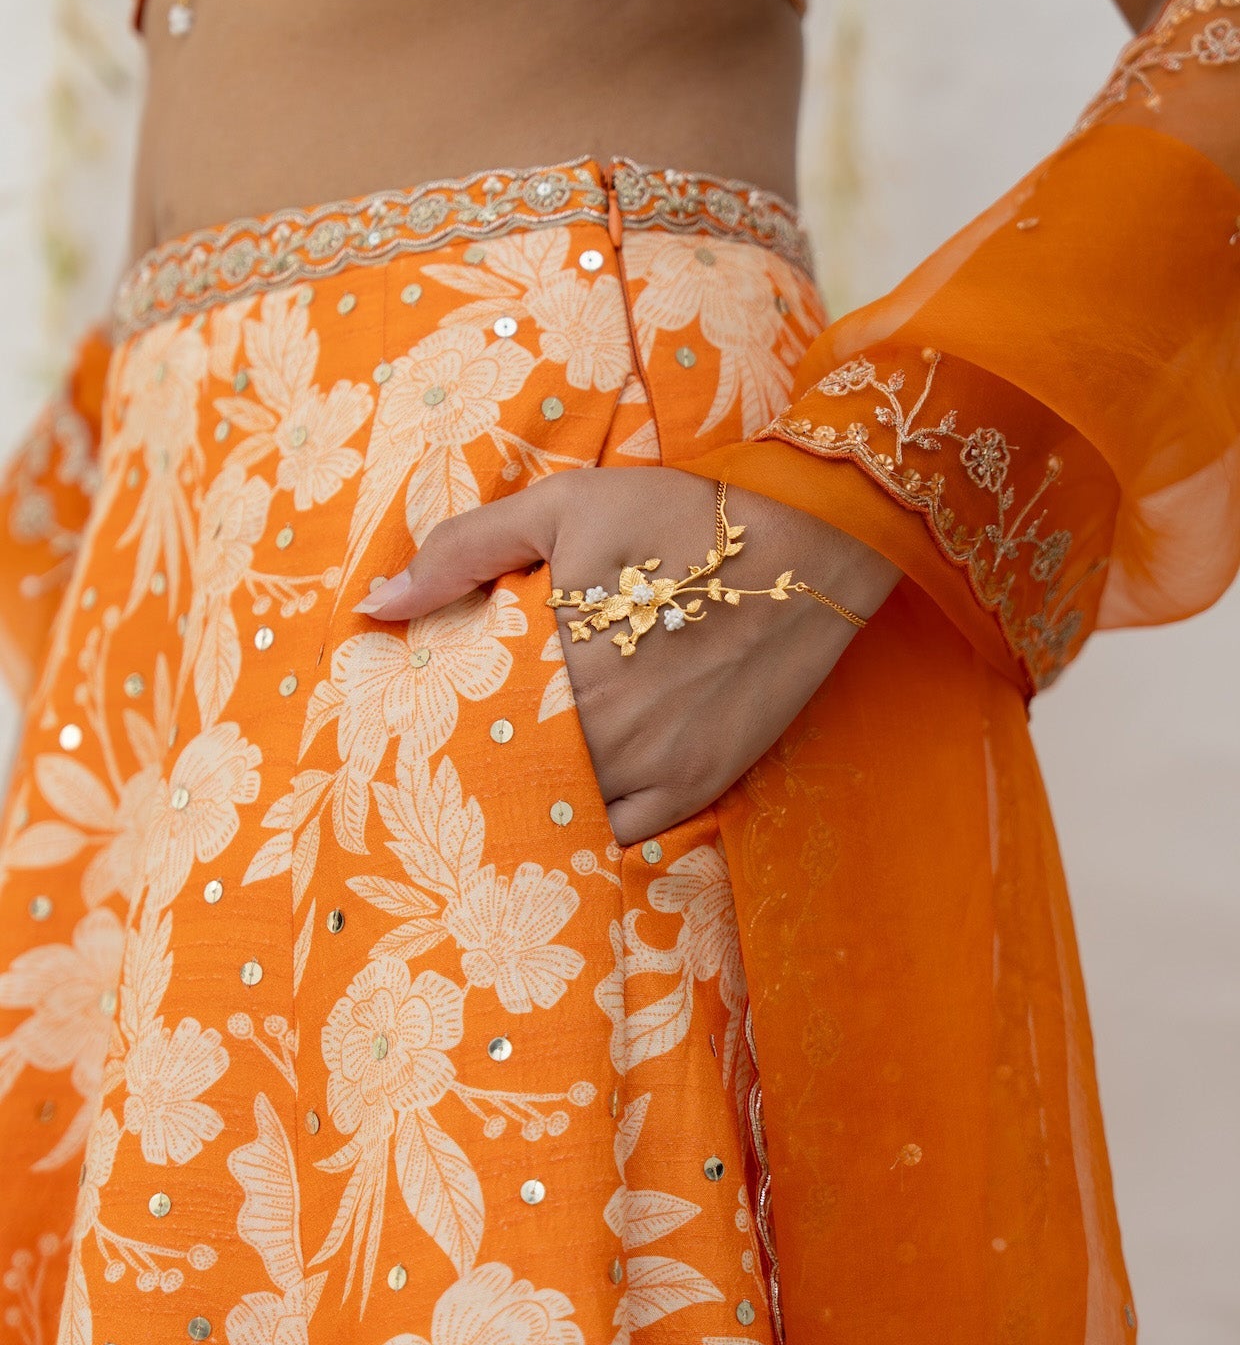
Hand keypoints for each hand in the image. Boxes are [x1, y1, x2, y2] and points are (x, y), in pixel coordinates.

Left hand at [355, 468, 898, 844]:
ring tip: (502, 793)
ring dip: (532, 803)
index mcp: (557, 659)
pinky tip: (569, 810)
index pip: (468, 721)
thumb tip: (379, 603)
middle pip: (511, 774)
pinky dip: (590, 830)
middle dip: (479, 772)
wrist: (811, 547)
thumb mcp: (567, 507)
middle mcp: (602, 726)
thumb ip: (466, 551)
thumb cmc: (681, 518)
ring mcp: (654, 765)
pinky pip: (623, 836)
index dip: (439, 730)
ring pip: (563, 812)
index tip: (413, 733)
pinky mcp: (697, 785)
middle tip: (446, 774)